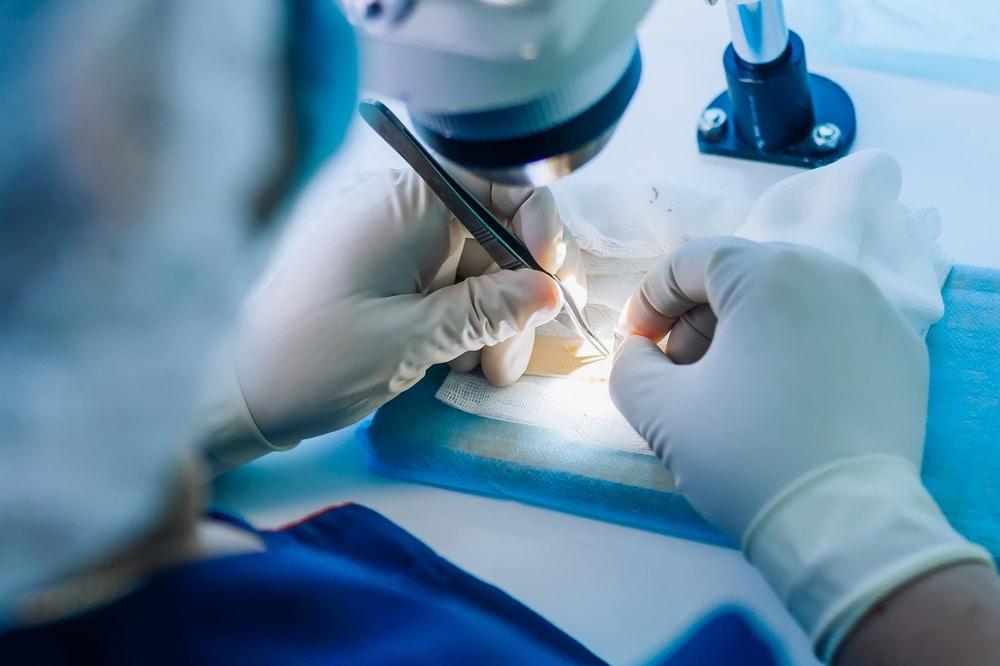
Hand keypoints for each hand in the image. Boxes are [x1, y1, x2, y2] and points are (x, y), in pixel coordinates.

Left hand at [218, 168, 581, 451]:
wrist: (241, 394)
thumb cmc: (314, 359)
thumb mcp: (411, 339)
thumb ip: (486, 310)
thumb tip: (549, 290)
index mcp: (405, 205)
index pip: (498, 184)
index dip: (538, 226)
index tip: (552, 281)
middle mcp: (404, 214)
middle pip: (496, 239)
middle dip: (516, 299)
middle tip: (510, 361)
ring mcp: (397, 248)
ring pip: (479, 273)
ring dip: (495, 323)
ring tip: (485, 373)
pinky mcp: (391, 279)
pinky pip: (450, 292)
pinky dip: (466, 327)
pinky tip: (458, 365)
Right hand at [609, 237, 989, 658]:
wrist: (846, 527)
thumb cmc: (746, 455)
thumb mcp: (659, 409)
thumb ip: (629, 364)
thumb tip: (639, 352)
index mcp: (770, 272)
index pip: (690, 262)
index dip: (650, 300)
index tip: (637, 345)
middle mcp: (831, 272)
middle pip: (741, 277)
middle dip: (697, 319)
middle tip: (680, 373)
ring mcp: (876, 310)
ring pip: (788, 301)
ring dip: (745, 334)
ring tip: (730, 390)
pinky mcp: (902, 350)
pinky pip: (831, 330)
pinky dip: (795, 350)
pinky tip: (782, 399)